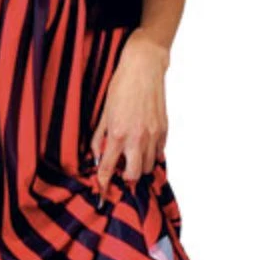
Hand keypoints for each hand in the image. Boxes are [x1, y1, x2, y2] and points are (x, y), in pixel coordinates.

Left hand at [90, 32, 169, 200]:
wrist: (144, 68)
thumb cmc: (121, 86)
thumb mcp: (104, 113)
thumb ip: (100, 137)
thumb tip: (96, 156)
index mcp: (118, 134)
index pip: (109, 168)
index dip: (104, 183)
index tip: (102, 191)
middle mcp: (137, 138)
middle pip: (134, 175)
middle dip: (126, 178)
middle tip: (120, 170)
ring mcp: (153, 135)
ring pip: (149, 167)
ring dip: (139, 166)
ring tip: (132, 156)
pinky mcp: (164, 129)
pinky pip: (160, 153)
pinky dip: (152, 155)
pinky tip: (144, 147)